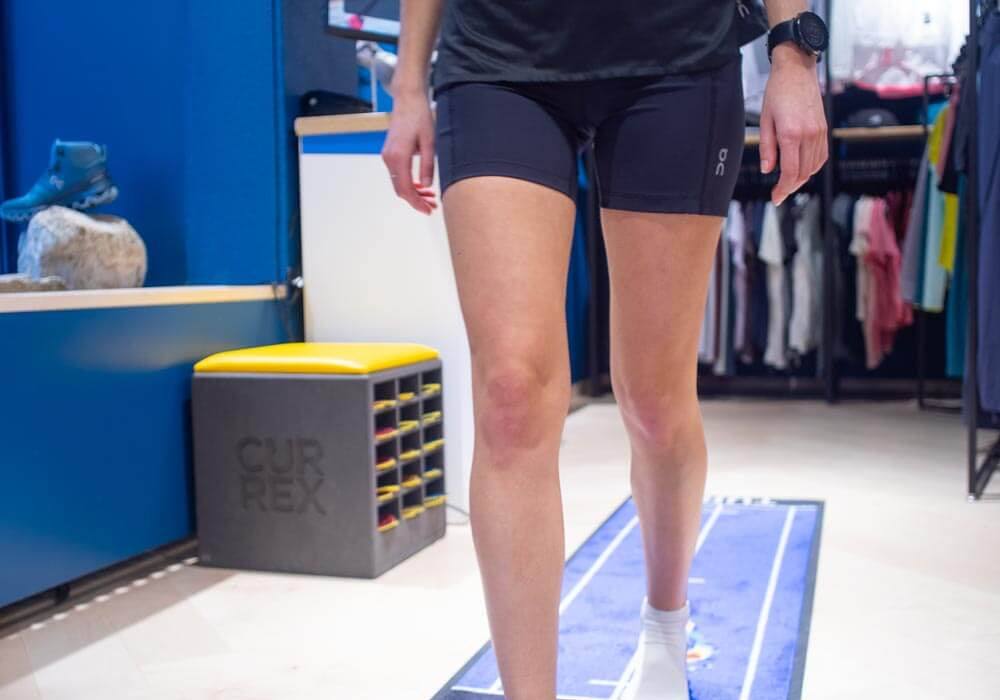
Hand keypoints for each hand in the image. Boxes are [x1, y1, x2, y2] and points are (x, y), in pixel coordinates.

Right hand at [381, 90, 438, 213]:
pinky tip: (421, 186)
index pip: (406, 189)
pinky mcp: (389, 153)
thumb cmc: (420, 117)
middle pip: (400, 189)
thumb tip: (427, 186)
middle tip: (432, 206)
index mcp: (398, 157)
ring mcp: (387, 156)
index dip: (417, 202)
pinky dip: (409, 183)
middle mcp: (389, 158)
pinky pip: (398, 175)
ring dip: (413, 192)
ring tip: (430, 197)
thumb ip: (427, 165)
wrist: (407, 100)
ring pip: (399, 183)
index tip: (428, 210)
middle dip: (416, 200)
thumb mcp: (430, 142)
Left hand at [759, 44, 827, 205]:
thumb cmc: (777, 92)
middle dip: (790, 187)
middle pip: (803, 173)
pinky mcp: (824, 128)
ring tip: (788, 183)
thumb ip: (767, 148)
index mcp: (791, 133)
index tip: (776, 197)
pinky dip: (812, 167)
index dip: (783, 189)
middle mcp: (809, 134)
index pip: (790, 172)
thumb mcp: (764, 120)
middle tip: (779, 193)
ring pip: (813, 167)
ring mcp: (819, 132)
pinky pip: (821, 156)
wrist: (796, 70)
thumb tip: (767, 169)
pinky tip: (801, 169)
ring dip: (801, 178)